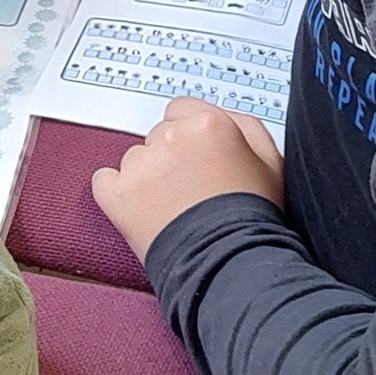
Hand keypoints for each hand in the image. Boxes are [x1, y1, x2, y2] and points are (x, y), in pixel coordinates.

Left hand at [91, 96, 284, 260]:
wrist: (228, 264)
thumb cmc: (252, 220)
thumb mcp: (271, 163)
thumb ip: (246, 128)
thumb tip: (226, 119)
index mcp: (208, 124)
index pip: (181, 111)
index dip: (190, 136)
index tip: (194, 156)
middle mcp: (170, 137)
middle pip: (158, 136)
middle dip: (170, 157)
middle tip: (188, 189)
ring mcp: (141, 165)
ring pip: (134, 159)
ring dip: (147, 177)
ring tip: (171, 207)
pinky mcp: (117, 194)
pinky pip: (104, 181)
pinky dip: (117, 194)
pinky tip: (141, 210)